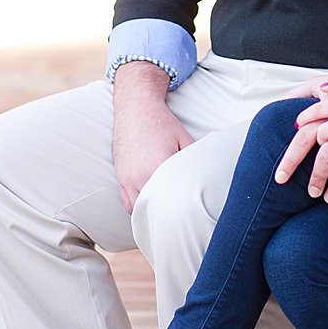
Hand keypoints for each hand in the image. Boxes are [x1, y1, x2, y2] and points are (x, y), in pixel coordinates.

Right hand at [112, 62, 194, 212]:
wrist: (136, 109)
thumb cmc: (160, 123)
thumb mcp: (184, 137)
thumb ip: (194, 158)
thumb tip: (206, 174)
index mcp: (159, 166)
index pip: (172, 197)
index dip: (181, 206)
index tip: (190, 212)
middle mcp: (140, 176)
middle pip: (155, 207)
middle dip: (167, 213)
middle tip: (179, 219)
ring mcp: (128, 179)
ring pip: (140, 209)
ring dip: (151, 213)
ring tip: (164, 216)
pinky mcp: (121, 178)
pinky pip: (128, 204)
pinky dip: (138, 208)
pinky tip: (149, 207)